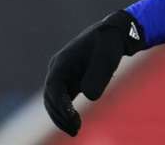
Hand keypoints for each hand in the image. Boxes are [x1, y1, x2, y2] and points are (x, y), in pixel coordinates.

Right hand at [43, 10, 145, 135]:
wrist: (114, 34)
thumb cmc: (110, 44)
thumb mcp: (107, 59)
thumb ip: (98, 76)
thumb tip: (89, 96)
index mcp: (62, 62)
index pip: (54, 88)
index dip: (61, 106)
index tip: (72, 119)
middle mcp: (57, 69)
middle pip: (50, 97)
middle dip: (60, 116)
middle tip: (75, 130)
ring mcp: (62, 75)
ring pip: (54, 101)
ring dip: (61, 117)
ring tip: (75, 130)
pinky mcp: (69, 81)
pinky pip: (62, 100)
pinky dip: (65, 112)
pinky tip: (75, 123)